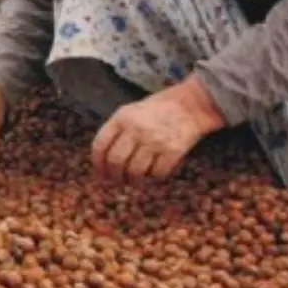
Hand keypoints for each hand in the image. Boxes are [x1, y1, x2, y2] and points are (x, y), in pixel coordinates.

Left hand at [91, 76, 225, 181]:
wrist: (190, 105)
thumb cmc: (155, 110)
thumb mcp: (130, 112)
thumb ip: (116, 131)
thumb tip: (102, 160)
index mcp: (121, 118)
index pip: (100, 145)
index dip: (97, 164)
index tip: (100, 174)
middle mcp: (136, 129)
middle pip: (115, 161)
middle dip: (114, 176)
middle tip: (117, 181)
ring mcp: (155, 140)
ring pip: (135, 171)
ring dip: (133, 181)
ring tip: (134, 181)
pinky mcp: (173, 151)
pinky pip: (157, 173)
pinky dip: (153, 179)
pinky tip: (153, 175)